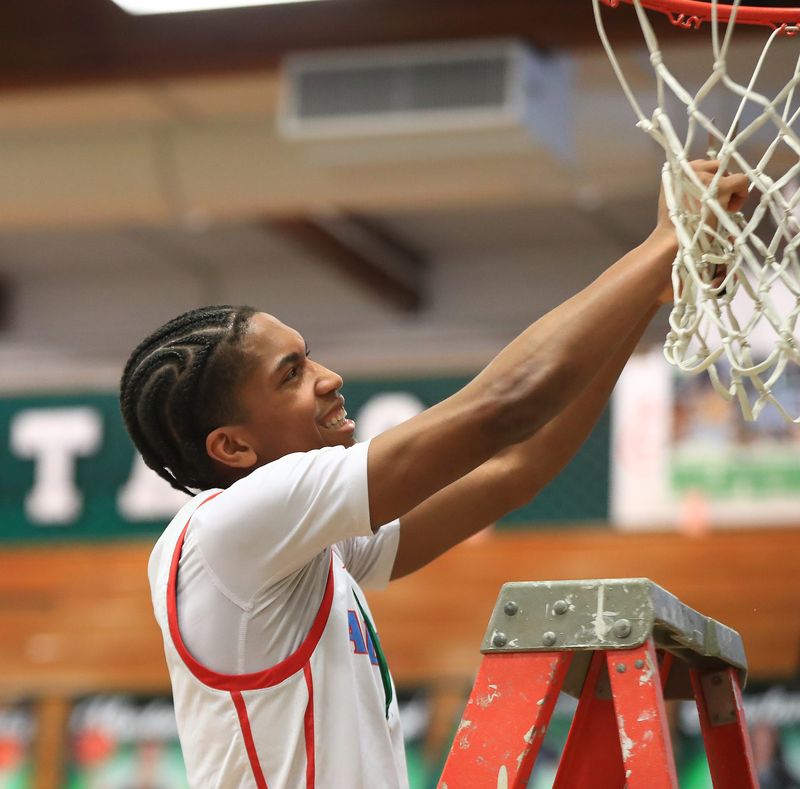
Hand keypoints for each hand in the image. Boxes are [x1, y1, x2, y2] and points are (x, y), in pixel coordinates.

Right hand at [653, 160, 748, 303]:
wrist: (674, 241)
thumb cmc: (676, 228)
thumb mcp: (675, 199)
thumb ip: (687, 187)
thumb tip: (707, 183)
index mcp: (675, 171)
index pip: (702, 166)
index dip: (709, 182)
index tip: (705, 200)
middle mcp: (688, 168)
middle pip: (717, 167)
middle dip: (720, 184)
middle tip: (715, 206)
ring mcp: (705, 176)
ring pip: (730, 174)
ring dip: (730, 190)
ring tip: (721, 210)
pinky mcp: (720, 186)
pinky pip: (742, 180)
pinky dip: (740, 195)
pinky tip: (729, 210)